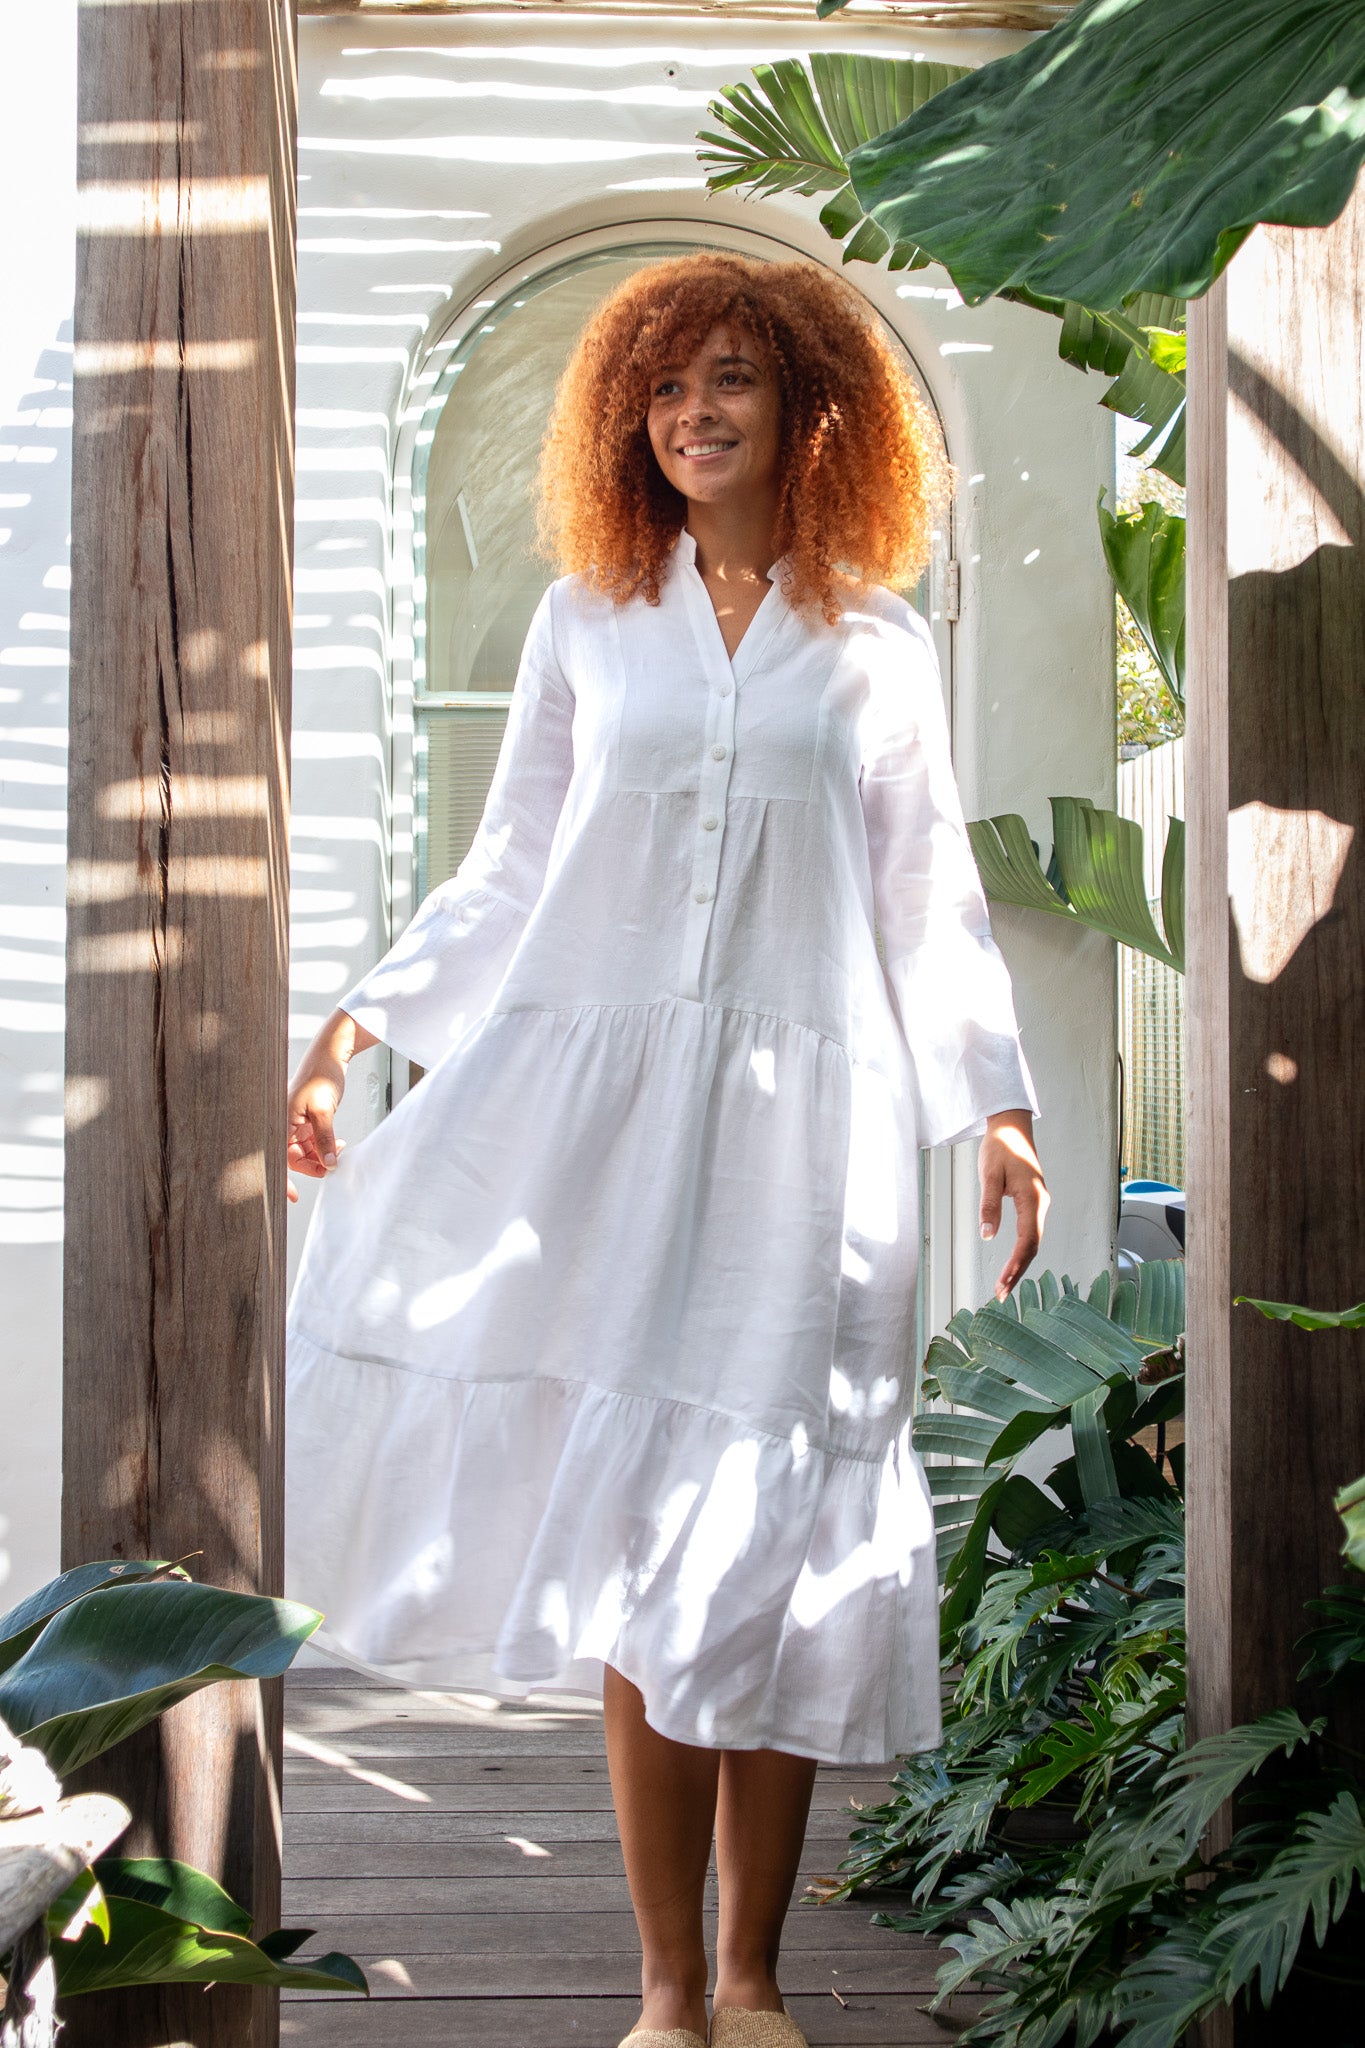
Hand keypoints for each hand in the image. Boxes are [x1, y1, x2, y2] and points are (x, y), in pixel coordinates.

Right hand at [287, 1058, 345, 1203]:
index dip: (282, 1180)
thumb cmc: (321, 1076)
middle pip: (294, 1158)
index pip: (277, 1158)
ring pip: (306, 1152)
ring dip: (323, 1155)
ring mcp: (296, 1124)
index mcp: (280, 1122)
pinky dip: (325, 1147)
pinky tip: (337, 1144)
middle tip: (333, 1164)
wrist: (330, 1057)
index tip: (292, 1196)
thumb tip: (328, 1165)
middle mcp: (285, 1125)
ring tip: (339, 1148)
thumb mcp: (324, 1111)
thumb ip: (324, 1140)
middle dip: (314, 1163)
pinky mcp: (307, 1122)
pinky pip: (314, 1143)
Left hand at [979, 1109, 1048, 1301]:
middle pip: (1033, 1246)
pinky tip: (1013, 1264)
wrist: (1013, 1127)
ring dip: (1020, 1264)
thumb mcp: (989, 1174)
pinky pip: (1031, 1233)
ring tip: (1004, 1285)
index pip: (1028, 1241)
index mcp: (1033, 1199)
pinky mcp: (1034, 1203)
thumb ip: (989, 1204)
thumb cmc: (1000, 1148)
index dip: (1016, 1265)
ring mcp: (1040, 1204)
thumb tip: (988, 1235)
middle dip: (1018, 1272)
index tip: (1002, 1284)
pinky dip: (1022, 1252)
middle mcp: (1041, 1204)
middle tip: (1001, 1294)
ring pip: (1033, 1241)